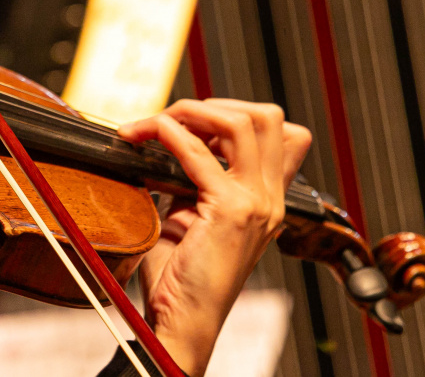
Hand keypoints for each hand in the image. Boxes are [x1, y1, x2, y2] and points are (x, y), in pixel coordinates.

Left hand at [117, 99, 311, 375]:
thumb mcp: (188, 216)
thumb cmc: (179, 276)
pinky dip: (168, 133)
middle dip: (214, 104)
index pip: (281, 134)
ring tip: (158, 123)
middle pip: (267, 116)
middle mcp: (270, 198)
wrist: (181, 321)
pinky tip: (143, 135)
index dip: (235, 114)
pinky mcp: (231, 212)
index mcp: (266, 199)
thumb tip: (166, 142)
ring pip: (242, 121)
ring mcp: (256, 203)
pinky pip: (198, 152)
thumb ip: (188, 180)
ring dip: (192, 111)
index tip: (193, 124)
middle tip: (173, 119)